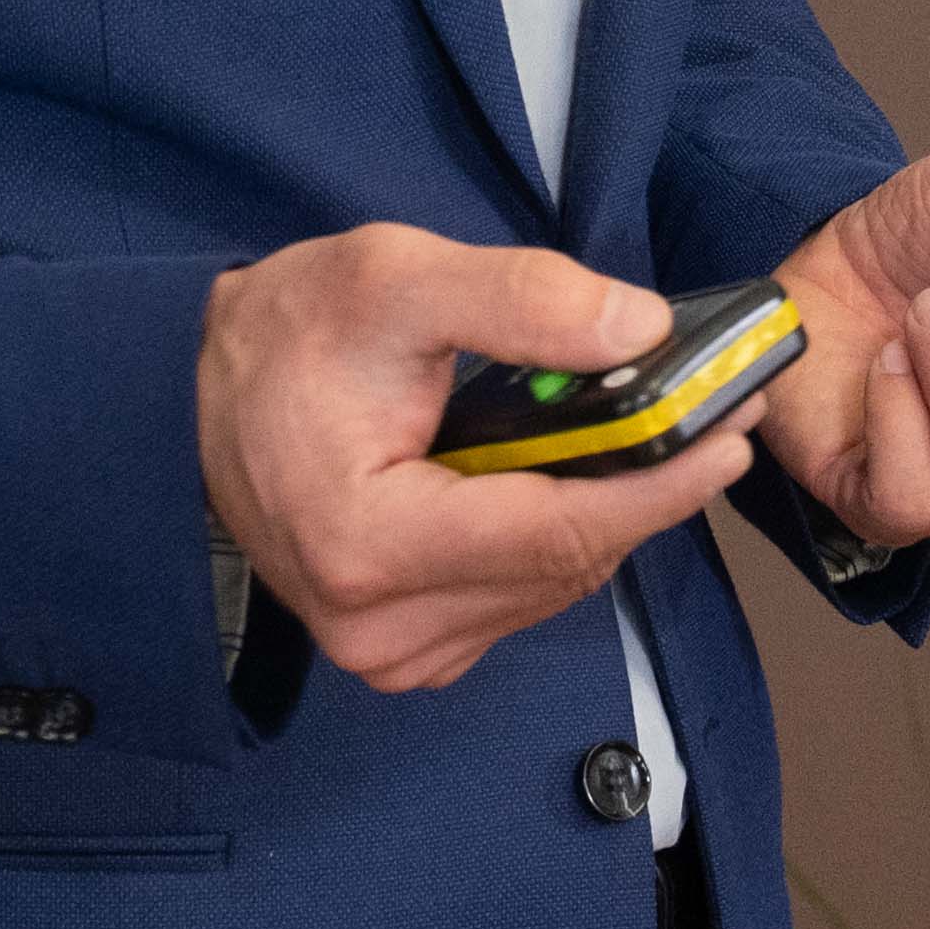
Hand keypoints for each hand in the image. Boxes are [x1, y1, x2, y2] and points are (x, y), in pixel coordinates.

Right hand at [199, 226, 758, 696]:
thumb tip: (642, 330)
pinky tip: (574, 477)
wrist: (198, 393)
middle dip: (651, 487)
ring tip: (661, 433)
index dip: (658, 484)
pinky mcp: (399, 649)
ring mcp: (386, 650)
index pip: (557, 531)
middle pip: (565, 564)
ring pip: (552, 588)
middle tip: (718, 411)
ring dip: (612, 514)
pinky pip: (518, 600)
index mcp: (368, 546)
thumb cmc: (288, 333)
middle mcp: (377, 625)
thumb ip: (521, 299)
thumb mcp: (395, 278)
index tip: (731, 433)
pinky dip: (560, 540)